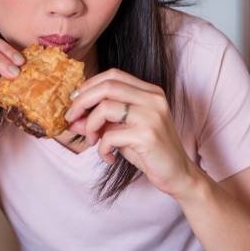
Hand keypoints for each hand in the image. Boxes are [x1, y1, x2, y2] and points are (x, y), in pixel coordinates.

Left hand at [64, 69, 200, 196]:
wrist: (178, 175)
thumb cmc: (150, 152)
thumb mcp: (122, 133)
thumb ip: (101, 123)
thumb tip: (73, 120)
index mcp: (150, 92)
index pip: (113, 75)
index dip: (89, 85)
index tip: (75, 101)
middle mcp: (153, 99)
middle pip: (107, 86)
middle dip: (82, 101)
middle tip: (71, 118)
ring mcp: (152, 116)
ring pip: (105, 107)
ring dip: (90, 126)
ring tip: (92, 141)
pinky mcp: (148, 136)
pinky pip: (110, 136)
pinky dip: (101, 148)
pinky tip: (108, 157)